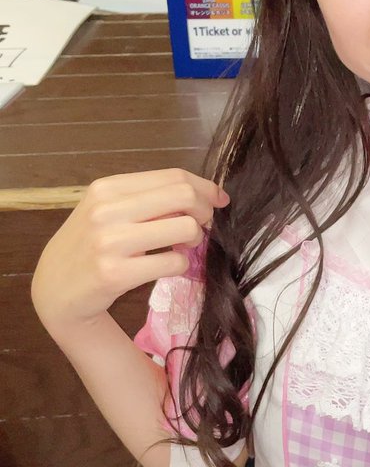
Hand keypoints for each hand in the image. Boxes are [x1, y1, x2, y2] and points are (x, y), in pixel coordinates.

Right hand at [31, 168, 229, 335]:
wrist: (54, 289)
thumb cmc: (88, 245)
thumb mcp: (107, 210)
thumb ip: (146, 198)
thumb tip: (204, 194)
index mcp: (107, 188)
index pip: (173, 176)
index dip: (205, 187)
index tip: (219, 200)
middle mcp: (107, 210)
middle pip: (183, 196)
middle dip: (205, 211)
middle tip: (203, 226)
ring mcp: (110, 242)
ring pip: (185, 228)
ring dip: (195, 240)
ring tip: (184, 247)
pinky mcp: (116, 274)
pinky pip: (173, 263)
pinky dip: (180, 265)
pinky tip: (168, 266)